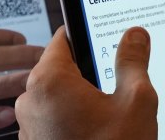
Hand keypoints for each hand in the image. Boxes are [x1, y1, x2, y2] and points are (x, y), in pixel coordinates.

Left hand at [15, 26, 157, 139]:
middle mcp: (29, 100)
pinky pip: (53, 118)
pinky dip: (72, 117)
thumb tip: (134, 35)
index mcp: (49, 81)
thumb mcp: (135, 102)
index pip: (63, 38)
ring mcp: (29, 126)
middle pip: (61, 67)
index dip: (87, 33)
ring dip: (81, 97)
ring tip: (112, 109)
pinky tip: (98, 130)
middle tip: (118, 79)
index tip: (106, 35)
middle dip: (90, 71)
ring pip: (57, 95)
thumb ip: (133, 62)